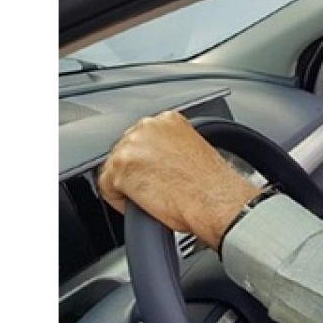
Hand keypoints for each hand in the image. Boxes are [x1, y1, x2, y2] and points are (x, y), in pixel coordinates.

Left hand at [97, 111, 259, 250]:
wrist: (216, 201)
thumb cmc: (213, 184)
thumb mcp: (193, 149)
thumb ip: (169, 145)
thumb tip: (156, 159)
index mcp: (167, 119)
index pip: (141, 137)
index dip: (147, 159)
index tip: (156, 172)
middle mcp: (147, 126)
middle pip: (125, 149)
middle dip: (135, 169)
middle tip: (155, 186)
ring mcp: (131, 146)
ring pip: (114, 168)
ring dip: (128, 184)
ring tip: (152, 196)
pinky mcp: (119, 169)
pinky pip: (107, 188)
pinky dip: (120, 200)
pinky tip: (144, 204)